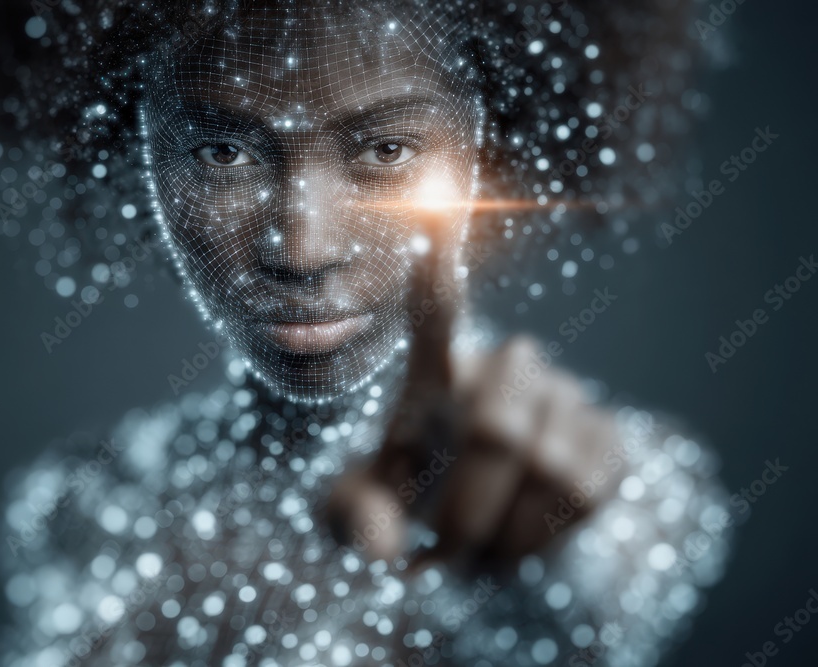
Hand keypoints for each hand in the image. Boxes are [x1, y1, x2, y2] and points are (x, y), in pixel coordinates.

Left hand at [326, 214, 621, 570]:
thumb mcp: (368, 512)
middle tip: (441, 555)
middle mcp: (505, 368)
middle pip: (495, 424)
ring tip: (474, 555)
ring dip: (501, 532)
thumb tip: (378, 540)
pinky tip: (519, 545)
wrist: (500, 543)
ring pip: (542, 463)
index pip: (436, 317)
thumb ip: (349, 518)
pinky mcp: (610, 440)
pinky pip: (583, 493)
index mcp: (435, 375)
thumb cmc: (420, 508)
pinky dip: (541, 540)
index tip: (434, 206)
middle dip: (464, 507)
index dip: (439, 273)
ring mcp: (564, 398)